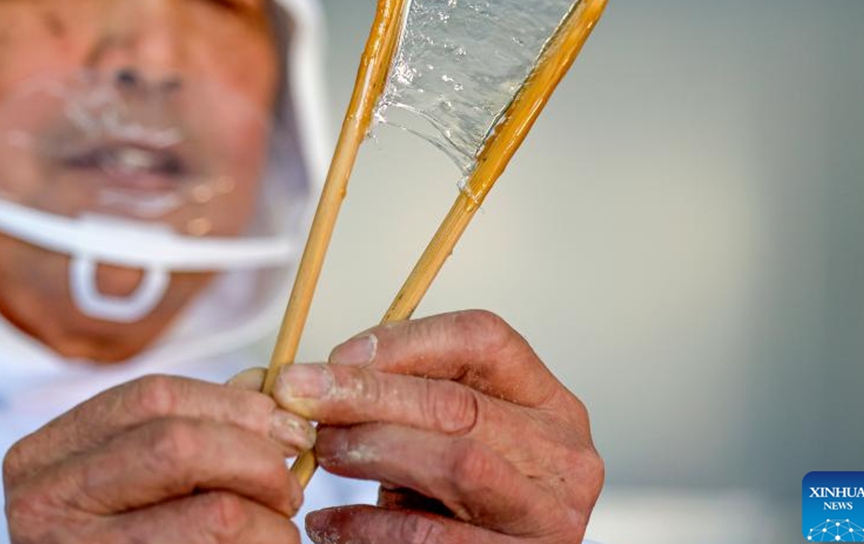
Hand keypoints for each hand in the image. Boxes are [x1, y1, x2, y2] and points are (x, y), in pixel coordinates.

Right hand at [3, 374, 314, 542]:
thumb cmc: (121, 542)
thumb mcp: (130, 479)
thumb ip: (188, 428)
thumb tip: (262, 388)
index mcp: (42, 460)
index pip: (152, 398)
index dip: (235, 405)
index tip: (288, 425)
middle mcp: (42, 508)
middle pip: (181, 446)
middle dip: (257, 459)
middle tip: (288, 485)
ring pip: (218, 515)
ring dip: (272, 520)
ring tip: (276, 528)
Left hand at [273, 310, 602, 543]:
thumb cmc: (458, 498)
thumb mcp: (448, 434)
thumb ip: (408, 395)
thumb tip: (320, 375)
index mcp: (549, 402)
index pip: (484, 339)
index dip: (404, 341)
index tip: (337, 356)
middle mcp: (562, 454)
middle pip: (459, 404)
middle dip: (367, 395)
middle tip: (300, 398)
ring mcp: (547, 515)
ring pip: (455, 463)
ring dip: (373, 450)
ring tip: (321, 454)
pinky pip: (431, 537)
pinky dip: (369, 525)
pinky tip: (330, 521)